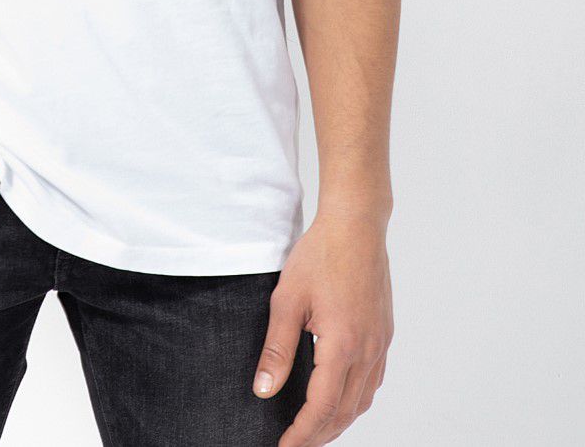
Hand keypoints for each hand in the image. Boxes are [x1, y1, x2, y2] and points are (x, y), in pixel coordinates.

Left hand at [253, 211, 392, 444]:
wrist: (356, 225)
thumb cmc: (320, 255)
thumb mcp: (287, 299)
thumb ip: (277, 349)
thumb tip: (264, 391)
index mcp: (342, 346)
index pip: (321, 408)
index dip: (302, 435)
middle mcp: (367, 351)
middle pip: (345, 413)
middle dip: (319, 435)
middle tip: (294, 444)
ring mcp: (380, 343)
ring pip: (363, 401)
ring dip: (339, 421)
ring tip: (313, 428)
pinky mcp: (384, 333)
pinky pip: (373, 381)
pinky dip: (356, 400)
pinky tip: (340, 397)